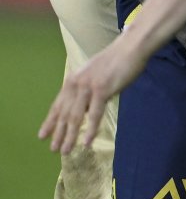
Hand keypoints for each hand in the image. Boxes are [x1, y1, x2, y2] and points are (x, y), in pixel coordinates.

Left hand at [40, 37, 144, 152]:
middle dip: (58, 133)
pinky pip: (94, 115)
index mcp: (73, 80)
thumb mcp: (94, 74)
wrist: (130, 48)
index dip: (50, 121)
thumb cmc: (117, 61)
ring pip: (75, 117)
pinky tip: (86, 142)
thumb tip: (85, 106)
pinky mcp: (102, 90)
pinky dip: (90, 130)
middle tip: (53, 149)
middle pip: (64, 114)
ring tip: (65, 150)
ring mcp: (88, 87)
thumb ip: (87, 89)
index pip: (57, 105)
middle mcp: (76, 84)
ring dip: (69, 136)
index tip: (42, 135)